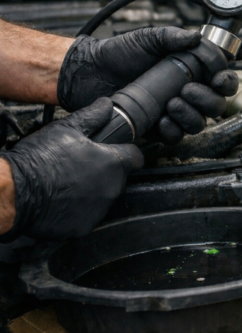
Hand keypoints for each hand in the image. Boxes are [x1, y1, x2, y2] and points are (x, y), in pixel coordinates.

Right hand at [0, 98, 142, 240]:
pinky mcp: (84, 227)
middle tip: (81, 166)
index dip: (127, 152)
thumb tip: (107, 105)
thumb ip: (93, 117)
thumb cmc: (41, 158)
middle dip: (105, 172)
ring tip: (68, 183)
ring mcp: (99, 210)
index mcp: (113, 164)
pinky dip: (79, 210)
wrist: (15, 191)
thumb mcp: (67, 129)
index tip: (119, 151)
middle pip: (118, 178)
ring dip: (93, 191)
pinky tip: (63, 200)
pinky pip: (88, 216)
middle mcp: (112, 189)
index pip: (136, 157)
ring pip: (103, 198)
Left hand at [57, 27, 241, 144]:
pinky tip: (163, 120)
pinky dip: (174, 129)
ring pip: (201, 122)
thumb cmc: (119, 53)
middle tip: (187, 89)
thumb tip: (196, 37)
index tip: (219, 77)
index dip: (228, 80)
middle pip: (218, 104)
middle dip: (208, 99)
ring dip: (191, 115)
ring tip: (172, 103)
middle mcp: (188, 91)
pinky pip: (177, 136)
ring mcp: (175, 110)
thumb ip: (172, 35)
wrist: (91, 72)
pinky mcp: (159, 126)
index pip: (224, 79)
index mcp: (192, 70)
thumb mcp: (147, 38)